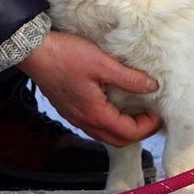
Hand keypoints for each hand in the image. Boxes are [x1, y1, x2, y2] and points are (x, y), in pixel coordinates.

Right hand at [18, 31, 161, 146]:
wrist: (34, 52)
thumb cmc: (66, 55)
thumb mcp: (103, 63)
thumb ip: (129, 78)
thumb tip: (152, 86)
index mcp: (95, 113)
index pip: (129, 133)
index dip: (148, 126)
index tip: (159, 113)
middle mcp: (85, 121)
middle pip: (118, 140)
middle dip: (139, 131)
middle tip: (151, 115)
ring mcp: (76, 117)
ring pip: (106, 134)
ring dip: (124, 128)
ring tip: (137, 110)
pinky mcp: (70, 110)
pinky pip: (95, 125)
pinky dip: (110, 122)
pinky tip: (116, 105)